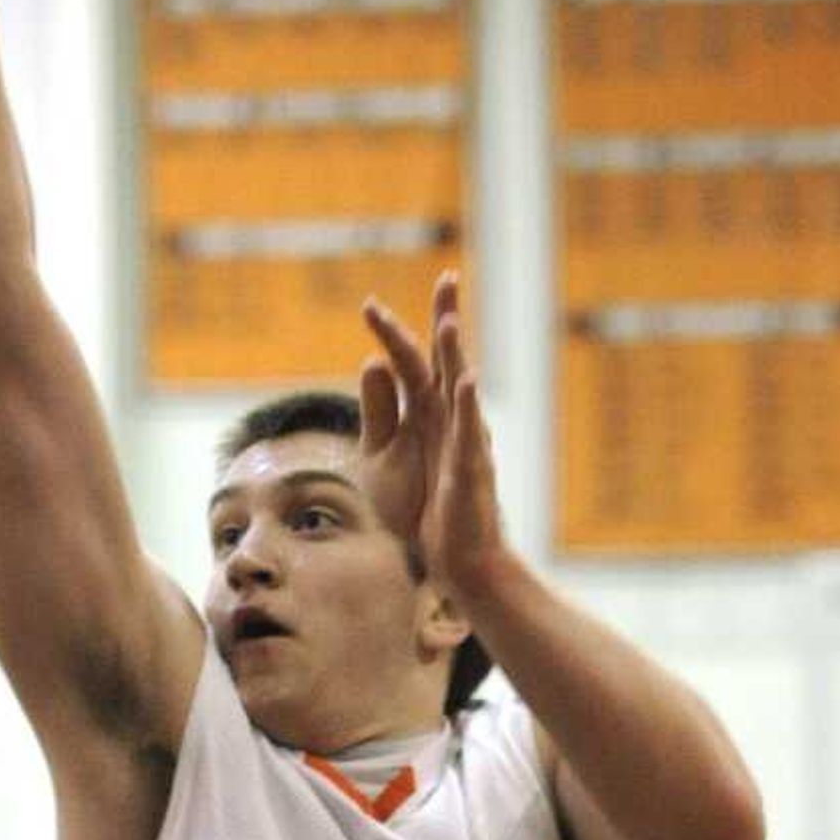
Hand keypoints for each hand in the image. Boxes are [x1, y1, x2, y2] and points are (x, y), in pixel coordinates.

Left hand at [358, 273, 506, 593]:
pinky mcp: (468, 474)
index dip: (396, 334)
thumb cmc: (423, 510)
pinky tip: (463, 381)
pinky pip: (468, 436)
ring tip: (447, 322)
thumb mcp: (386, 456)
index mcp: (428, 416)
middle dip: (444, 320)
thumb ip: (380, 412)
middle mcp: (450, 422)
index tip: (370, 304)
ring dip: (454, 356)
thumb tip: (372, 364)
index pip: (413, 364)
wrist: (455, 561)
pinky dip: (466, 408)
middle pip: (445, 363)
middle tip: (446, 278)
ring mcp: (463, 445)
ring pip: (458, 392)